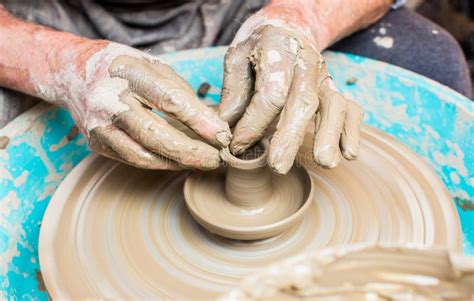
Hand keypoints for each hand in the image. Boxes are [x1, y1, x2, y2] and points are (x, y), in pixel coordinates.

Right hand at [54, 43, 231, 169]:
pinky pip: (134, 160)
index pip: (169, 100)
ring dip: (179, 163)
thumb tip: (214, 125)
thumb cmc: (125, 69)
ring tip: (204, 162)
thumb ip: (182, 94)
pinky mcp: (97, 144)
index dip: (200, 121)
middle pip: (155, 135)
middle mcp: (109, 101)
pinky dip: (162, 163)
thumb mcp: (155, 68)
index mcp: (128, 73)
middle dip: (192, 152)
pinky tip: (181, 161)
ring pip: (144, 156)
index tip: (223, 136)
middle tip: (218, 159)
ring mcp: (99, 126)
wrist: (75, 74)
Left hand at [218, 15, 363, 173]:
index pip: (270, 92)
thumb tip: (229, 125)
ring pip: (333, 105)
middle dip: (290, 137)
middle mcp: (306, 62)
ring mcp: (324, 76)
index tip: (238, 145)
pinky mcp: (334, 88)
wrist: (289, 26)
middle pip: (303, 102)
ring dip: (329, 136)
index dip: (254, 123)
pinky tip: (349, 153)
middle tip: (277, 165)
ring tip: (324, 162)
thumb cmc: (259, 47)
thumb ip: (233, 90)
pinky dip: (352, 131)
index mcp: (278, 49)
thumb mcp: (238, 57)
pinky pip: (351, 109)